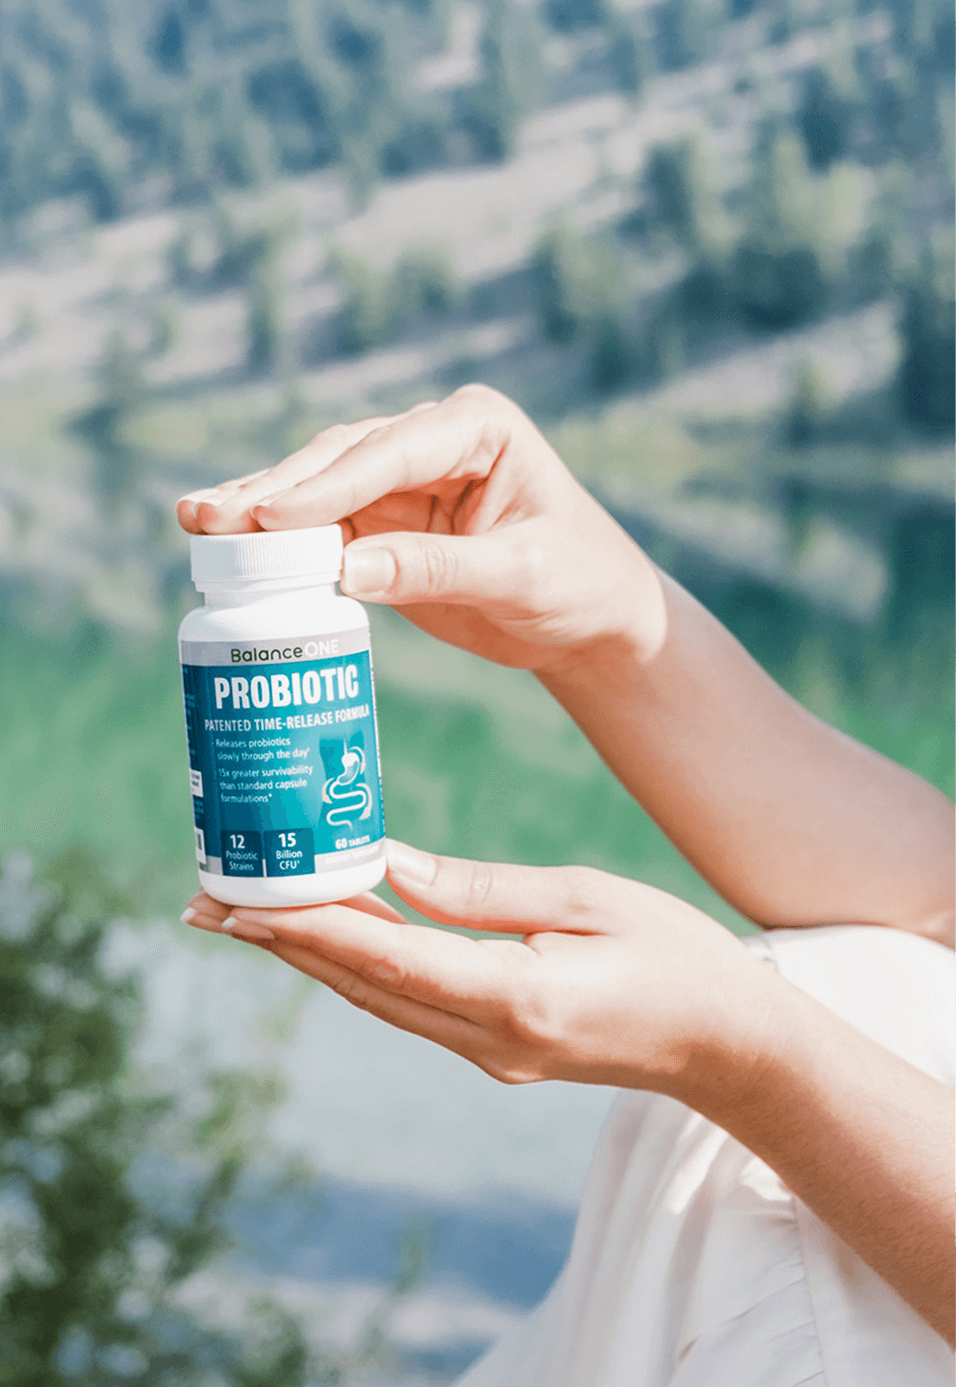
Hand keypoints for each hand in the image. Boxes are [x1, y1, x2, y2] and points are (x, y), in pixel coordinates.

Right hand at [176, 386, 664, 672]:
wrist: (591, 618)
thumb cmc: (578, 583)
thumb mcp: (521, 577)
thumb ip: (438, 570)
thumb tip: (349, 570)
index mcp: (476, 428)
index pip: (393, 450)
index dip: (329, 484)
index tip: (273, 518)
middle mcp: (432, 441)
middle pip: (340, 459)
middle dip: (275, 489)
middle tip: (208, 517)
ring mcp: (403, 481)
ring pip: (319, 488)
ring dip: (260, 508)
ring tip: (195, 523)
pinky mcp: (384, 524)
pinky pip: (322, 529)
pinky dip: (279, 544)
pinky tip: (227, 550)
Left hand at [179, 840, 773, 1098]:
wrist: (728, 1046)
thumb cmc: (674, 955)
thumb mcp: (587, 897)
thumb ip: (483, 891)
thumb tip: (391, 867)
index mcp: (518, 998)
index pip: (389, 957)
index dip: (307, 927)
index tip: (238, 901)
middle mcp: (490, 1042)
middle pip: (362, 986)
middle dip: (280, 942)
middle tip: (205, 902)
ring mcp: (490, 1057)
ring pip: (376, 1000)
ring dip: (308, 958)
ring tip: (244, 915)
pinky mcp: (497, 1053)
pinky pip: (408, 1006)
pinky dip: (358, 969)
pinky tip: (327, 937)